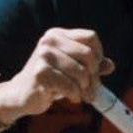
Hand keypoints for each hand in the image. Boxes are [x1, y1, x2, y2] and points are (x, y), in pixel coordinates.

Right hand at [0, 28, 114, 120]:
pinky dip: (75, 95)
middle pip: (88, 55)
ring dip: (85, 88)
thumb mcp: (72, 69)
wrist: (22, 94)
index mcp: (57, 35)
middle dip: (94, 75)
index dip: (99, 54)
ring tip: (80, 93)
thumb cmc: (51, 80)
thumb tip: (110, 66)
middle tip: (91, 88)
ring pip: (81, 72)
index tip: (95, 69)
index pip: (91, 37)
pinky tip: (72, 97)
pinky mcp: (40, 73)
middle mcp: (49, 41)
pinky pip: (71, 86)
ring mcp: (43, 56)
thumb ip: (92, 66)